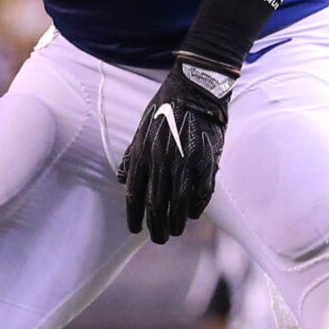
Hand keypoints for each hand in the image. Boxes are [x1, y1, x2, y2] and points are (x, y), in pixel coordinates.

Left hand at [120, 55, 235, 242]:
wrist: (195, 90)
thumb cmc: (166, 109)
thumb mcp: (141, 129)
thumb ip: (132, 155)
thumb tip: (122, 179)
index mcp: (143, 154)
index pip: (135, 194)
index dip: (134, 216)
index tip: (135, 230)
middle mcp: (161, 161)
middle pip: (156, 205)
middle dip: (156, 227)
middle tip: (159, 239)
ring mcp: (185, 163)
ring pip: (178, 204)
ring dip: (176, 222)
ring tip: (175, 232)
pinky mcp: (206, 161)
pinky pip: (201, 193)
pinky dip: (195, 207)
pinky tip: (192, 214)